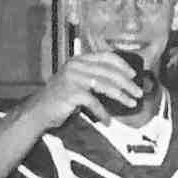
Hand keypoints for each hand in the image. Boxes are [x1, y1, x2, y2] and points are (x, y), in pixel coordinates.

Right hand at [25, 51, 141, 126]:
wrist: (39, 110)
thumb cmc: (61, 98)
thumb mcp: (77, 82)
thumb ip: (93, 77)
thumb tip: (121, 82)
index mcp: (79, 60)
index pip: (105, 56)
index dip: (122, 65)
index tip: (133, 75)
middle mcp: (76, 66)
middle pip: (109, 72)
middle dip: (127, 83)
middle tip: (138, 93)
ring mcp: (73, 78)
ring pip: (105, 85)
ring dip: (121, 96)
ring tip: (131, 104)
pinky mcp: (71, 92)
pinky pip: (94, 102)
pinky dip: (102, 113)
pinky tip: (107, 121)